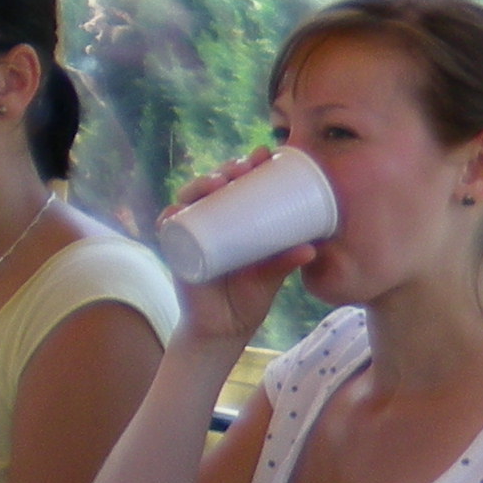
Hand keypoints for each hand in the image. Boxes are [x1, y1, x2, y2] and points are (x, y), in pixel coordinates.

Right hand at [163, 151, 317, 346]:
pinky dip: (170, 218)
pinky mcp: (179, 253)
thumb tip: (312, 248)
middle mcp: (212, 221)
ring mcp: (193, 234)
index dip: (248, 165)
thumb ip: (287, 261)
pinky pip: (169, 231)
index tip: (265, 154)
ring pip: (190, 201)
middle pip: (213, 185)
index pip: (239, 183)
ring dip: (199, 186)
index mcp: (236, 219)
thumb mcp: (272, 274)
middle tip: (243, 168)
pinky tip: (177, 210)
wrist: (227, 328)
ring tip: (218, 183)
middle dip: (225, 170)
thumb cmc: (250, 294)